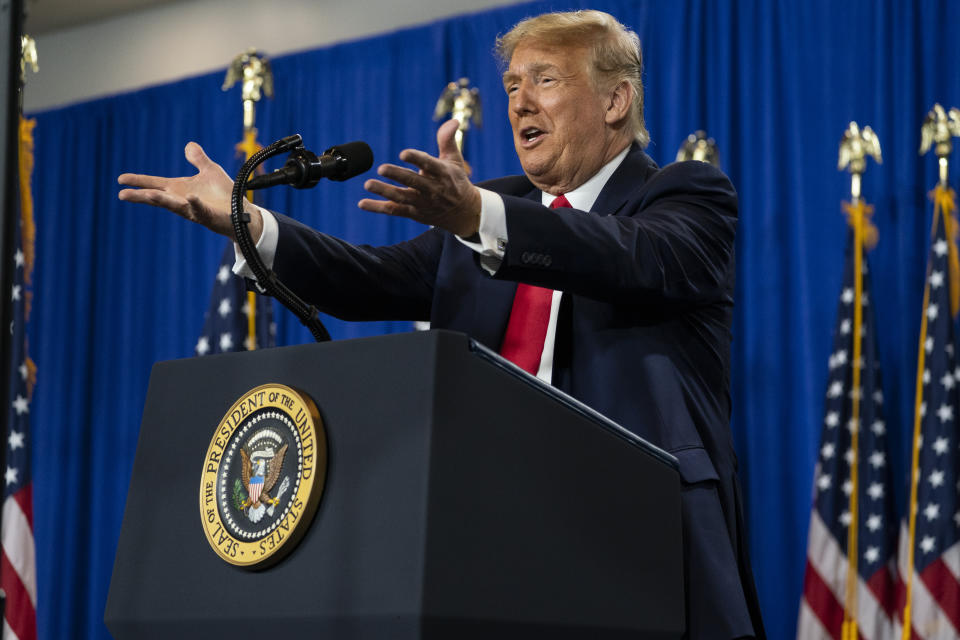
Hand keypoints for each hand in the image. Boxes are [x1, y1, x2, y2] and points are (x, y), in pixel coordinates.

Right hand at [117, 142, 262, 241]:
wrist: (242, 211)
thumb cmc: (224, 194)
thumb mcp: (210, 171)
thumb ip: (198, 159)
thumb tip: (189, 145)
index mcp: (180, 189)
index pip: (155, 184)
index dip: (139, 181)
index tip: (120, 179)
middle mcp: (182, 200)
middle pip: (158, 197)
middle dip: (141, 196)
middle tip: (122, 195)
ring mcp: (194, 210)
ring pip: (174, 205)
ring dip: (162, 200)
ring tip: (148, 195)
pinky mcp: (209, 216)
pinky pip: (200, 210)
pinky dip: (195, 204)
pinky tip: (190, 198)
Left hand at [358, 119, 480, 236]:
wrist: (463, 212)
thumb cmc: (455, 180)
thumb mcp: (454, 159)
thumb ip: (447, 139)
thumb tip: (453, 121)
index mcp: (443, 174)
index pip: (429, 165)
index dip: (416, 159)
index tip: (404, 153)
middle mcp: (433, 190)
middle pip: (413, 182)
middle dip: (397, 176)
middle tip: (381, 168)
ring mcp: (422, 203)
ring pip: (401, 197)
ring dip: (384, 191)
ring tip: (368, 184)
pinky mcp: (414, 213)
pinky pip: (394, 210)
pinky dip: (377, 207)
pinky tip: (362, 203)